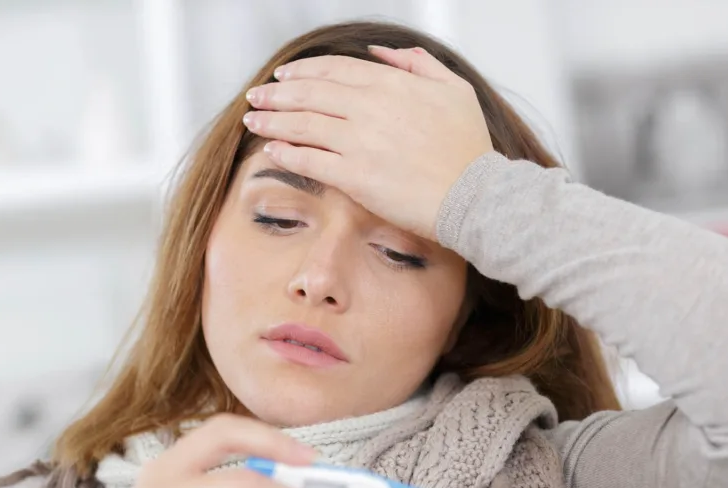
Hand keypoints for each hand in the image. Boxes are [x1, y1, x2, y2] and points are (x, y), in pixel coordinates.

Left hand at [243, 46, 493, 241]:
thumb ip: (417, 63)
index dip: (304, 71)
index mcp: (392, 84)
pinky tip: (271, 150)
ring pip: (303, 124)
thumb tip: (380, 51)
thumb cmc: (469, 148)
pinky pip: (309, 160)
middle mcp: (371, 108)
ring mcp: (360, 142)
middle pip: (310, 93)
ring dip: (272, 121)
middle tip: (256, 97)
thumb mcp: (454, 89)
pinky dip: (286, 153)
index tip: (284, 76)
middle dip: (277, 94)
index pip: (335, 69)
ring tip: (252, 121)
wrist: (475, 196)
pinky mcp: (354, 177)